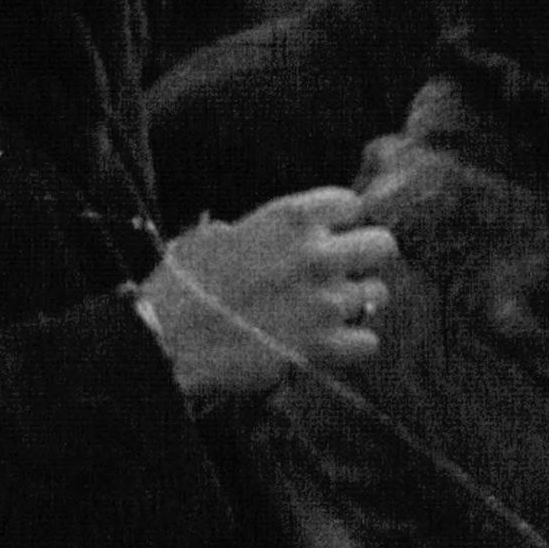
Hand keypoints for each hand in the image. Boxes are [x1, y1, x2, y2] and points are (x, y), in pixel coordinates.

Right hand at [141, 192, 398, 407]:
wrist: (165, 339)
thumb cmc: (178, 287)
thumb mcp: (211, 238)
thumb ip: (250, 231)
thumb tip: (248, 232)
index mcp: (289, 220)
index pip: (350, 203)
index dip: (340, 219)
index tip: (328, 232)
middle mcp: (317, 255)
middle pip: (383, 245)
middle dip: (366, 256)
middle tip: (343, 270)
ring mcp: (326, 301)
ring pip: (377, 294)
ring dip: (357, 301)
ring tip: (326, 309)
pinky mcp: (326, 344)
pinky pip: (369, 340)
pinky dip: (352, 343)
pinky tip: (328, 341)